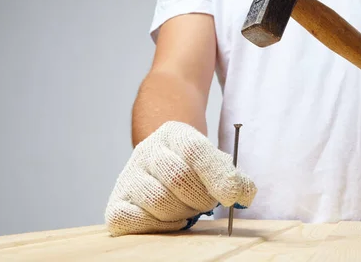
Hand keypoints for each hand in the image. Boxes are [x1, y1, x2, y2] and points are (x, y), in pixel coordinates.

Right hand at [105, 121, 256, 235]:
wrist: (160, 166)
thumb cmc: (192, 168)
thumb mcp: (215, 161)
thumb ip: (233, 177)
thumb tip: (245, 195)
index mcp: (174, 134)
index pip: (194, 150)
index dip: (216, 175)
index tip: (233, 196)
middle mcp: (146, 150)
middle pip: (177, 177)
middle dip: (200, 197)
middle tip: (207, 202)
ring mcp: (128, 176)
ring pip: (157, 200)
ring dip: (182, 213)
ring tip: (188, 208)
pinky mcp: (115, 204)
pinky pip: (133, 220)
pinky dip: (157, 226)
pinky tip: (169, 219)